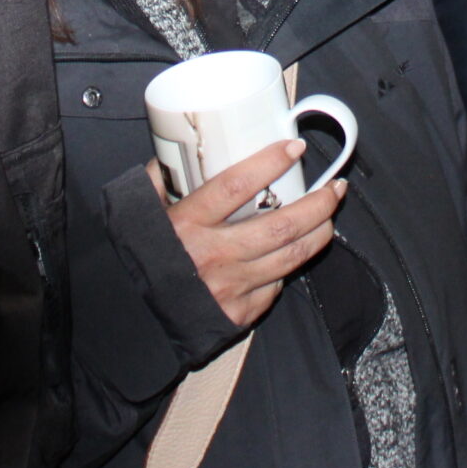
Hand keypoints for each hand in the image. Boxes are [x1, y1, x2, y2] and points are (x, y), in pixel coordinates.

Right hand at [155, 139, 343, 329]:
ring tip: (329, 214)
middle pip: (282, 225)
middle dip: (318, 203)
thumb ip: (159, 182)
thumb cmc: (138, 261)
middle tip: (334, 186)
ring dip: (319, 233)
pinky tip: (295, 252)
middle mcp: (214, 255)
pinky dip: (288, 266)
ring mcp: (230, 287)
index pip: (237, 185)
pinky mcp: (240, 313)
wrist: (132, 319)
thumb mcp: (138, 215)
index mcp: (188, 224)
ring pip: (291, 257)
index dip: (270, 163)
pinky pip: (275, 286)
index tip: (294, 148)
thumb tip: (174, 153)